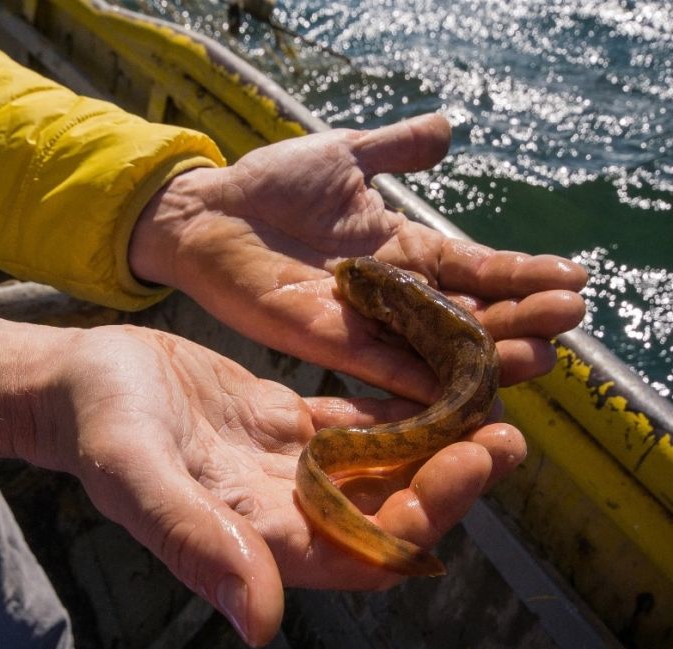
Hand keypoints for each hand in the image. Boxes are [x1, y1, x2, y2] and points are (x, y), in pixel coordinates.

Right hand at [40, 325, 525, 645]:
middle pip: (385, 508)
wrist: (75, 382)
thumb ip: (197, 545)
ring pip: (377, 464)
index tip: (470, 461)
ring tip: (488, 399)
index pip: (362, 548)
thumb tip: (259, 625)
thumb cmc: (97, 428)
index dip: (422, 514)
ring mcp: (286, 466)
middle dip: (449, 476)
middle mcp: (284, 509)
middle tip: (505, 433)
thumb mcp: (138, 480)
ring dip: (432, 438)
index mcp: (258, 535)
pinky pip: (350, 420)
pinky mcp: (282, 422)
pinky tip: (430, 374)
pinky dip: (392, 403)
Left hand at [131, 113, 586, 402]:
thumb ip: (396, 150)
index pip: (474, 267)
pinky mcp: (324, 340)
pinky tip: (462, 385)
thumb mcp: (346, 156)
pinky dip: (421, 378)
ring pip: (435, 349)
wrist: (210, 211)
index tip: (573, 276)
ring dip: (487, 355)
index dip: (522, 273)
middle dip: (520, 317)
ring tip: (540, 354)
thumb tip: (449, 128)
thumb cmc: (272, 184)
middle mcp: (391, 294)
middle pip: (468, 315)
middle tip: (568, 318)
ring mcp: (360, 322)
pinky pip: (381, 365)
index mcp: (401, 250)